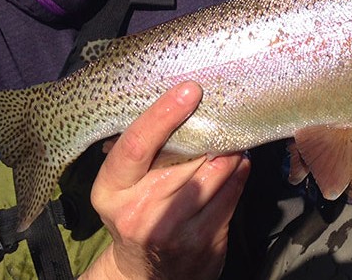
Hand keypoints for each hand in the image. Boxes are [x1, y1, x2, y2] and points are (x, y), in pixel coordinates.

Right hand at [82, 82, 249, 279]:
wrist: (146, 274)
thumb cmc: (136, 213)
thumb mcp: (122, 185)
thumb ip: (142, 150)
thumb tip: (177, 100)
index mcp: (112, 190)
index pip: (137, 144)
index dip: (163, 114)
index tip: (189, 90)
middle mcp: (140, 211)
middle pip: (188, 156)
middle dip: (210, 131)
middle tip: (221, 110)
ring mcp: (174, 229)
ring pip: (217, 172)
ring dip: (230, 150)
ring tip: (230, 139)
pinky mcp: (205, 241)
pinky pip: (233, 192)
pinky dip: (239, 172)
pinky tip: (236, 165)